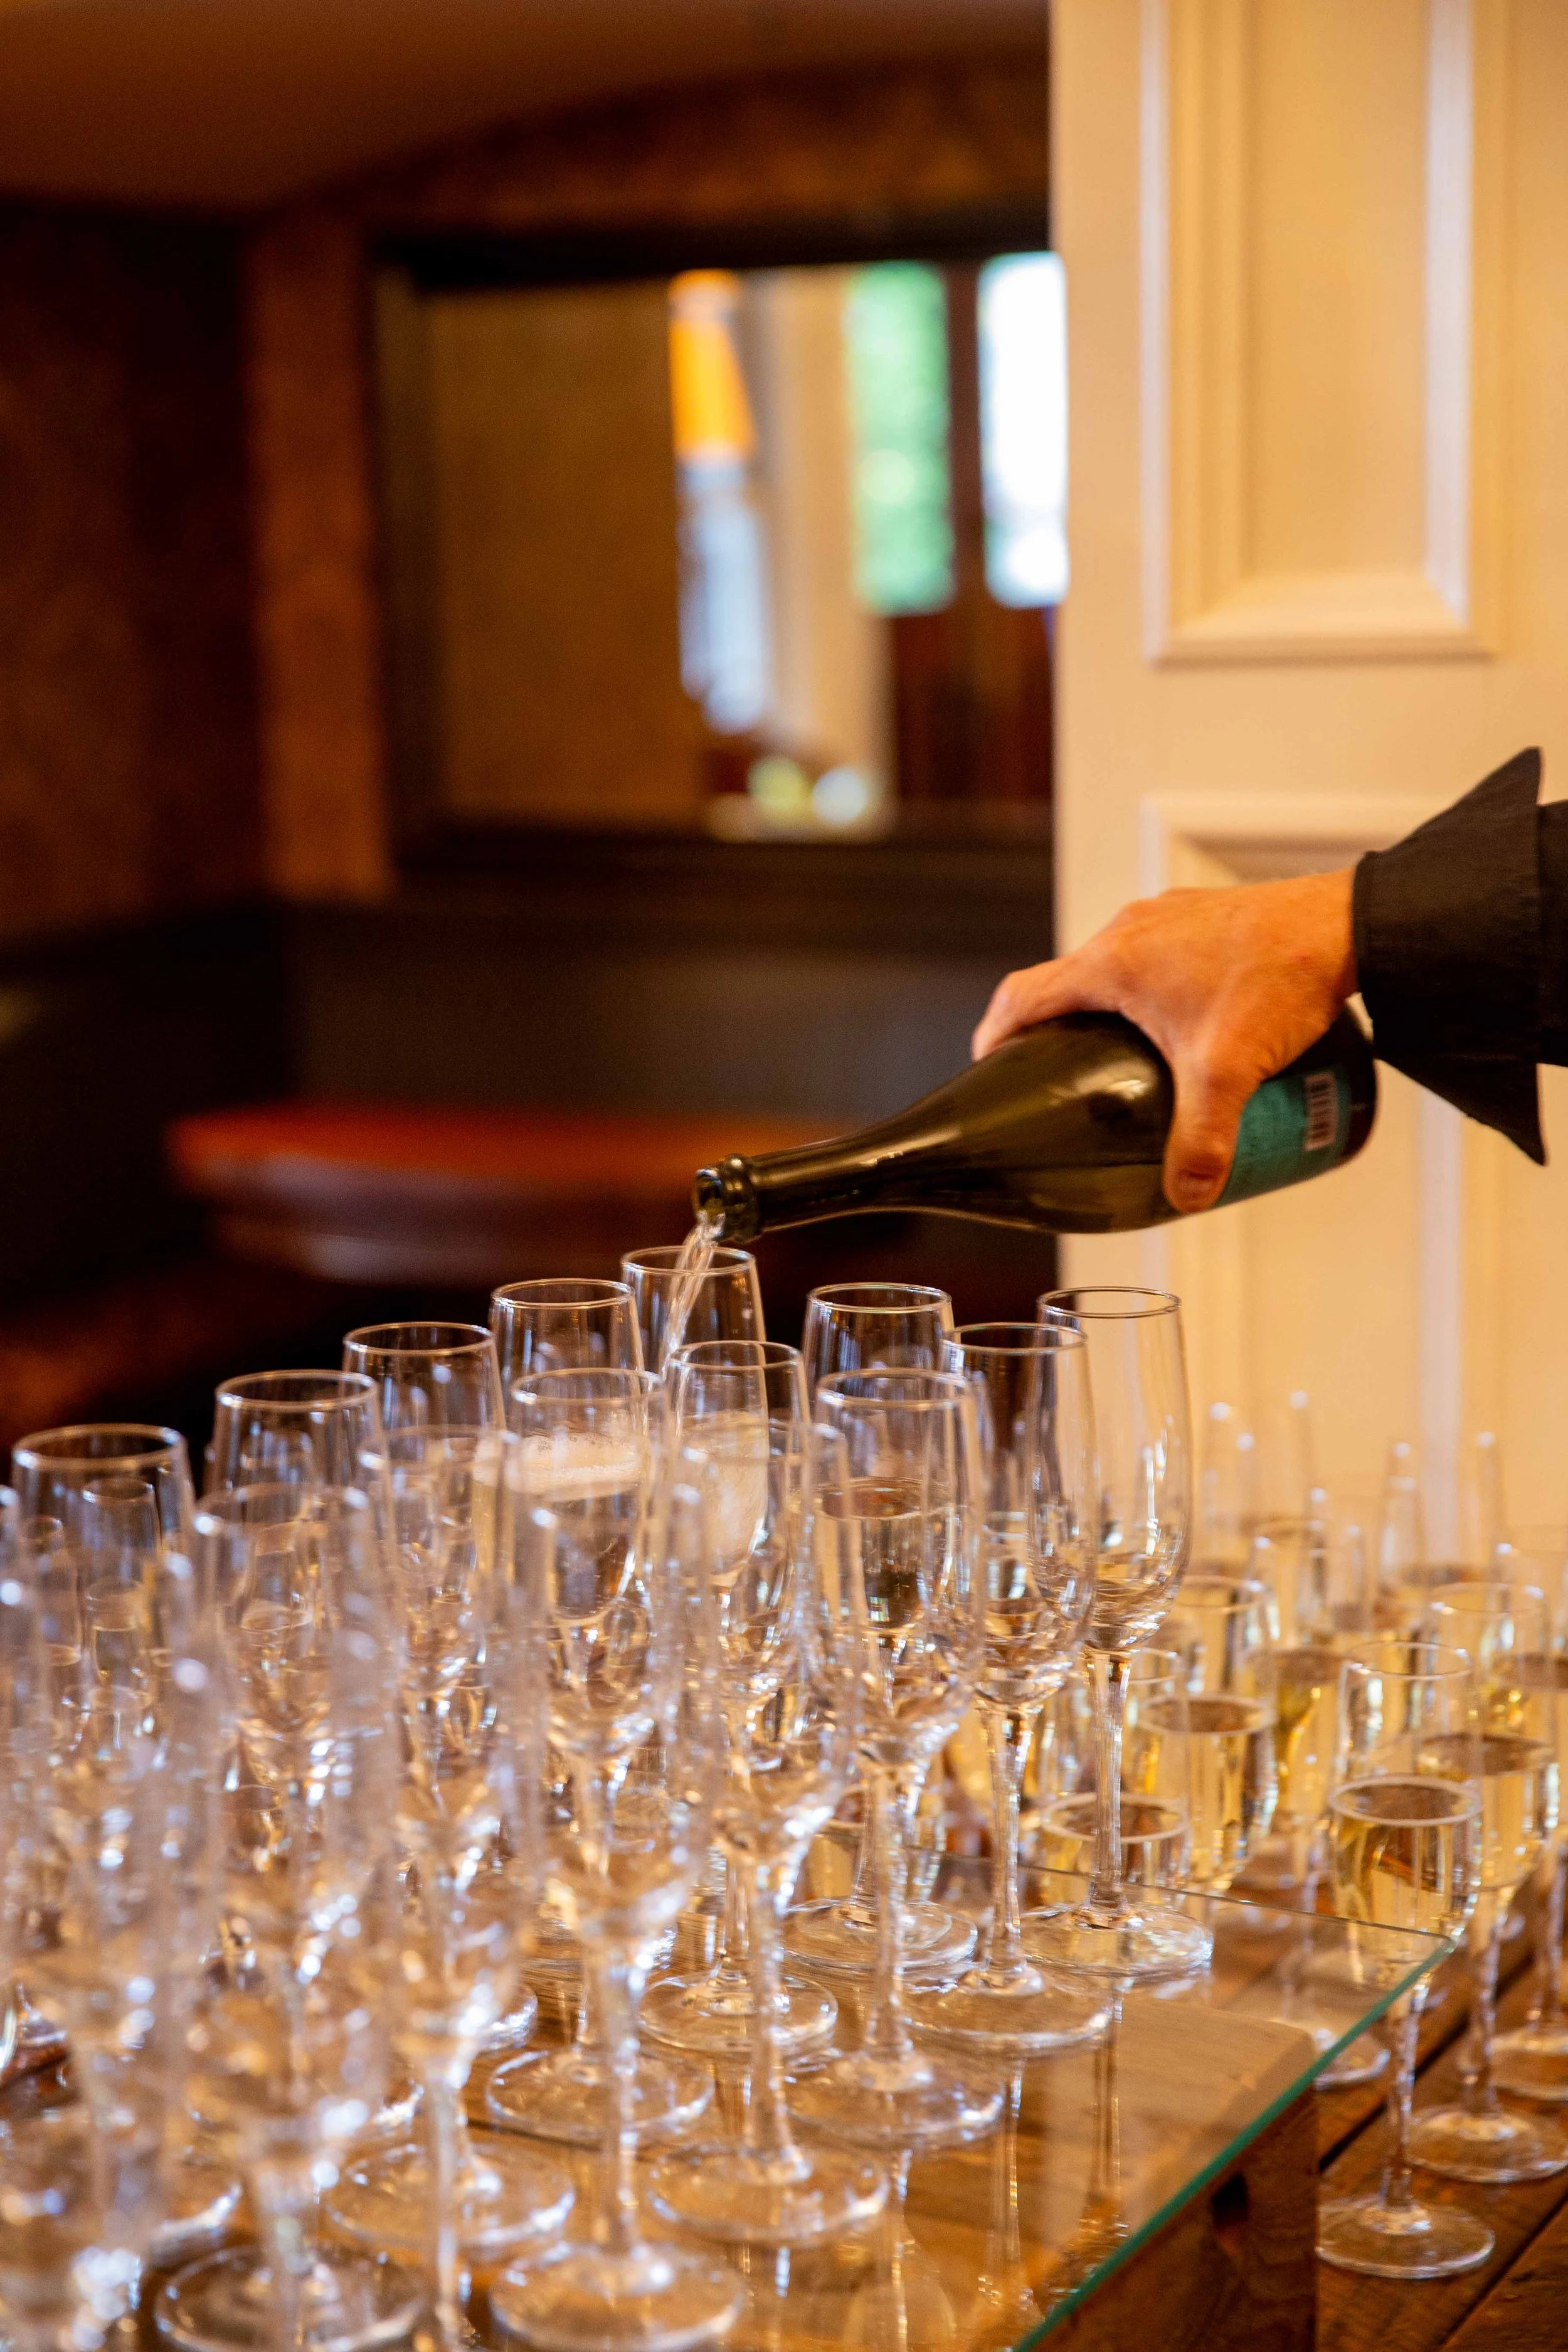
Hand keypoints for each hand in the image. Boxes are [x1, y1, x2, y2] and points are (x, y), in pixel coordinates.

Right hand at [972, 870, 1357, 1212]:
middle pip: (1066, 982)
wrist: (1348, 924)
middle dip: (1055, 1031)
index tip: (989, 1070)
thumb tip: (1185, 1194)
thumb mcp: (1227, 1072)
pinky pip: (1157, 955)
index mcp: (1111, 962)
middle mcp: (1130, 930)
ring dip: (1107, 1008)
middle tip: (1061, 1080)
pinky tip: (1183, 1024)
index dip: (994, 1036)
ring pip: (1115, 967)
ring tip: (1125, 1061)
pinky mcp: (1206, 919)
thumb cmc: (1278, 978)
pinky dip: (1150, 989)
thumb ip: (1201, 1140)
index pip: (1022, 996)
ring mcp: (1169, 919)